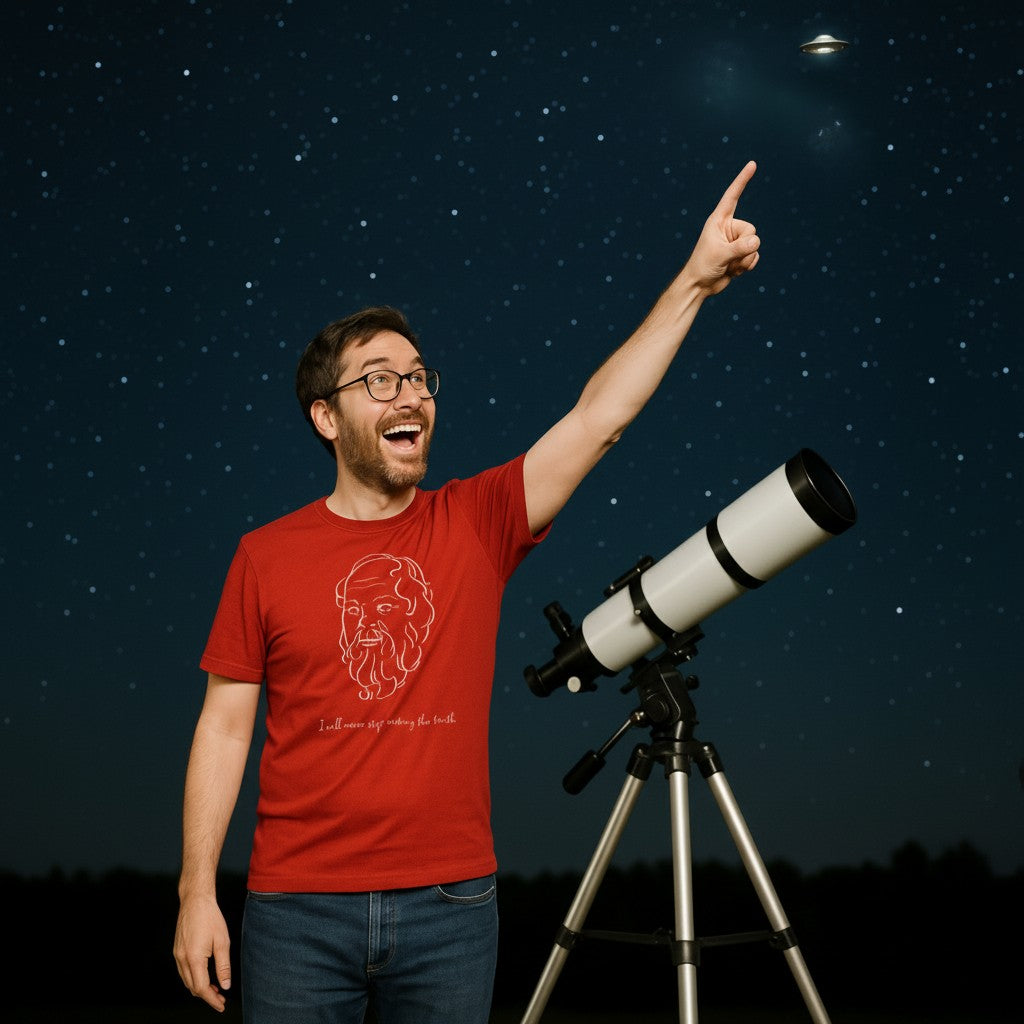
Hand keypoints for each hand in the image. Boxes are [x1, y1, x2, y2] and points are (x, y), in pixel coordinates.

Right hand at [173, 895, 231, 1011]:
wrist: (195, 900)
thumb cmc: (210, 917)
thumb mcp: (222, 941)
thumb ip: (223, 966)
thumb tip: (226, 985)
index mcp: (194, 958)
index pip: (201, 988)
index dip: (212, 1000)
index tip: (221, 1005)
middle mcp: (182, 959)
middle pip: (193, 987)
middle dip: (207, 996)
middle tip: (221, 998)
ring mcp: (177, 955)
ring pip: (187, 981)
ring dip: (200, 988)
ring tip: (215, 988)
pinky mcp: (177, 950)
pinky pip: (184, 971)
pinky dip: (194, 978)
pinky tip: (204, 975)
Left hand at [685, 160, 759, 294]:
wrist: (700, 285)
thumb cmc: (703, 266)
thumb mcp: (720, 255)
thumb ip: (740, 248)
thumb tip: (757, 242)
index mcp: (719, 220)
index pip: (732, 196)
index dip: (742, 180)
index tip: (752, 164)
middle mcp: (729, 228)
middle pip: (751, 230)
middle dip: (743, 247)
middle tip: (727, 258)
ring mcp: (736, 241)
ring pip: (755, 245)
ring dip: (743, 260)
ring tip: (727, 265)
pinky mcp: (741, 254)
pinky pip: (755, 256)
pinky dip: (746, 266)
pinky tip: (733, 271)